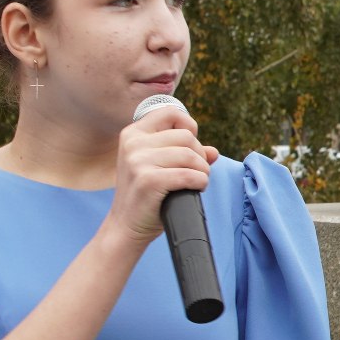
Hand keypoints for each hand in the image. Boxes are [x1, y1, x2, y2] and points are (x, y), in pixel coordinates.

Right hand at [103, 104, 215, 246]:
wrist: (125, 226)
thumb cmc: (145, 195)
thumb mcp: (159, 167)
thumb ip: (183, 153)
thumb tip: (213, 152)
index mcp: (133, 133)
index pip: (171, 113)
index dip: (189, 127)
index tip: (191, 147)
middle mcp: (133, 143)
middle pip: (186, 136)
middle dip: (199, 155)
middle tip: (197, 171)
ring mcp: (138, 161)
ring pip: (190, 155)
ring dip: (202, 170)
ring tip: (197, 181)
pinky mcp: (148, 180)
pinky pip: (189, 174)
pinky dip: (200, 182)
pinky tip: (196, 188)